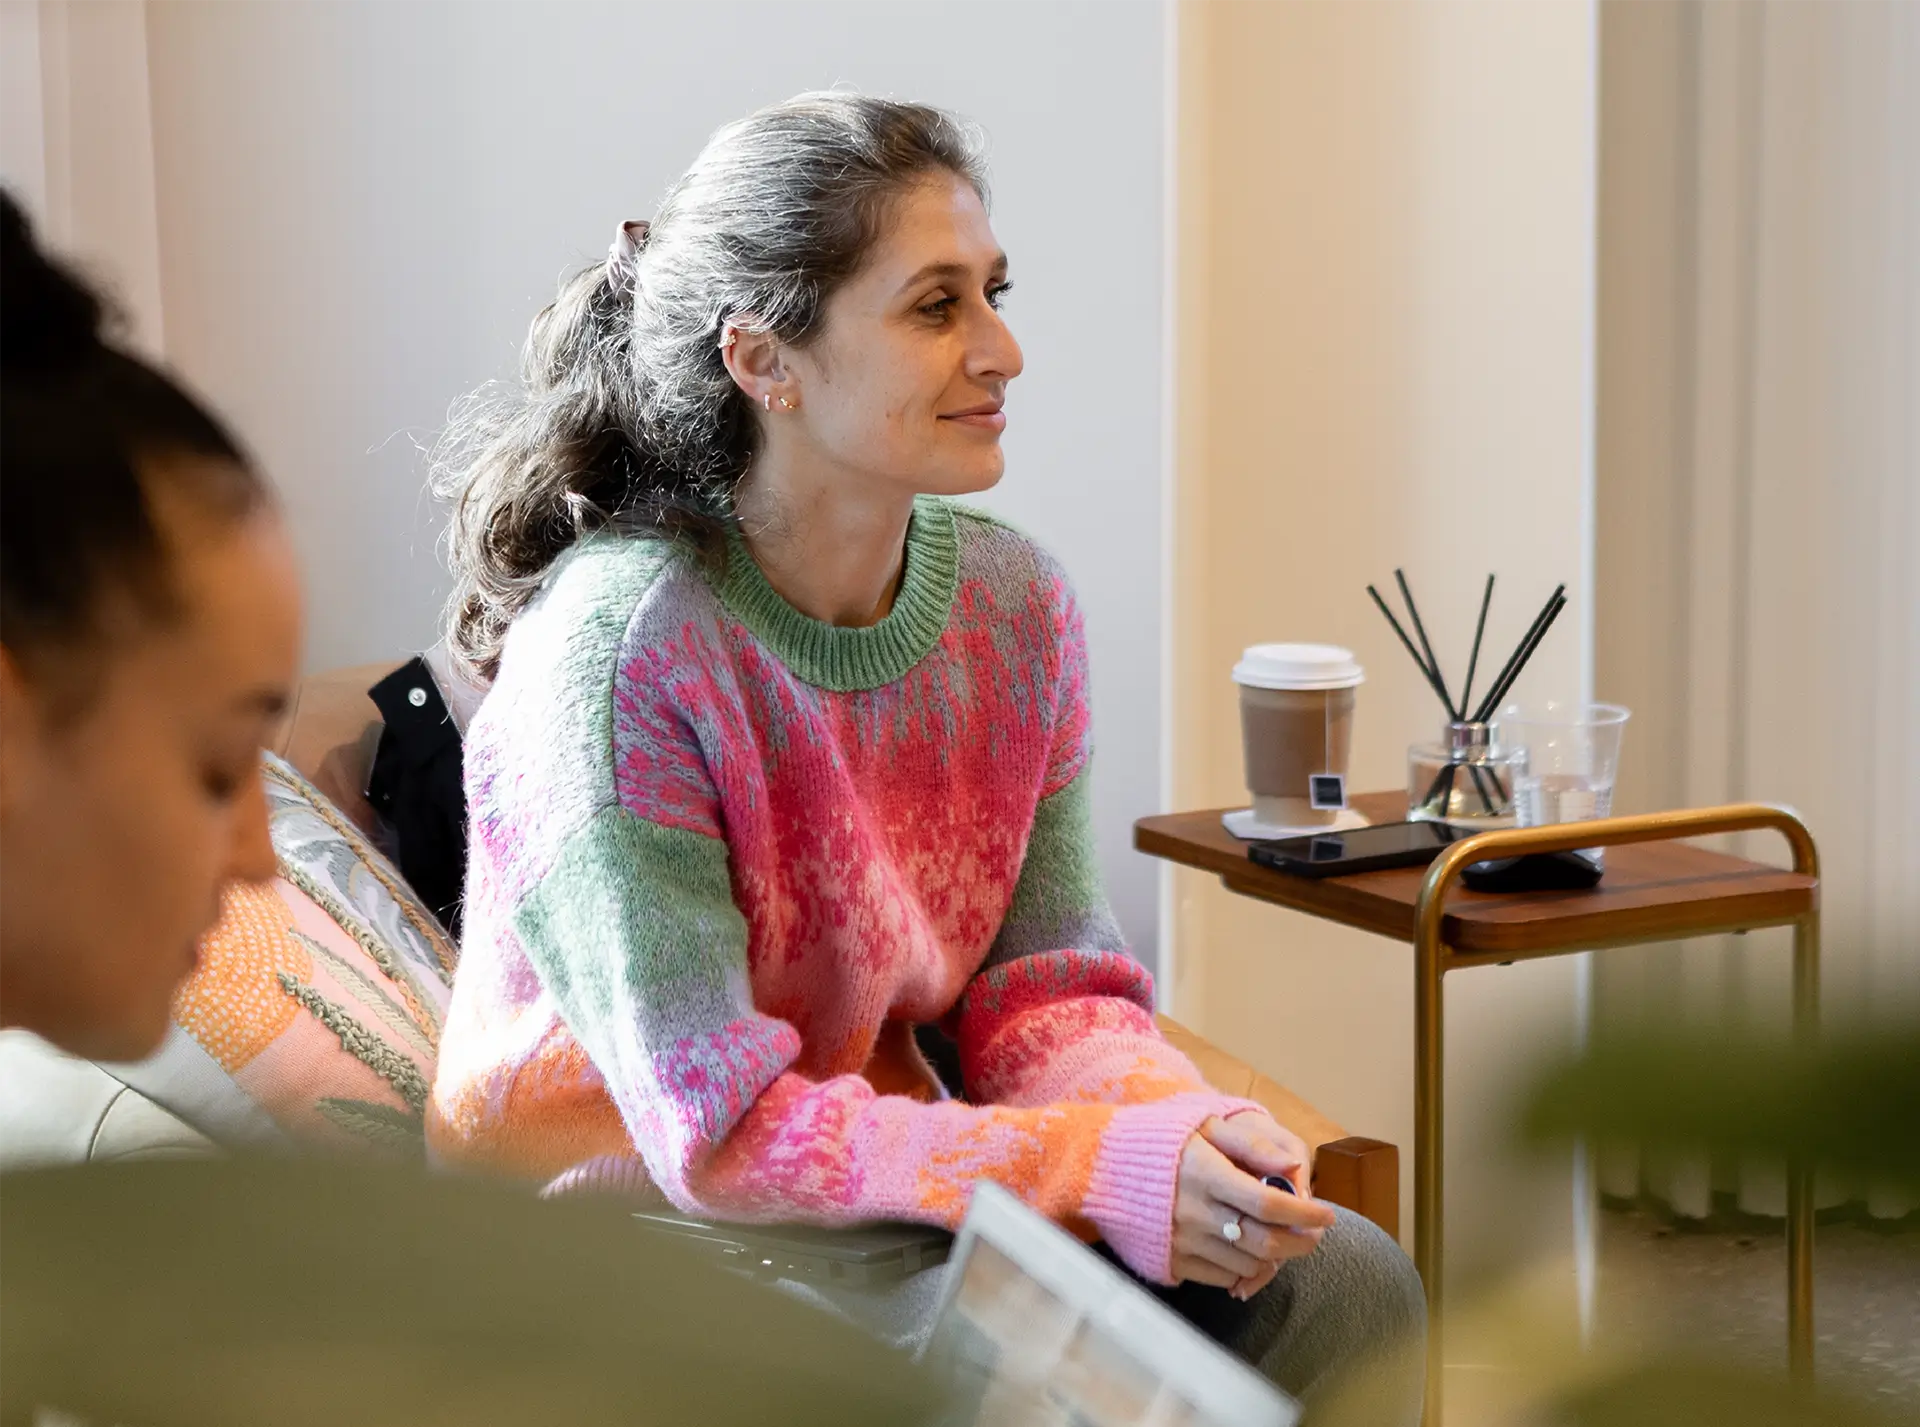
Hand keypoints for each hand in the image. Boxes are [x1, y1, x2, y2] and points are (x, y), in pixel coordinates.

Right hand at [1170, 1117, 1334, 1295]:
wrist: (1102, 1168)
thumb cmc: (1161, 1140)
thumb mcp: (1205, 1125)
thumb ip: (1251, 1144)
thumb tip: (1293, 1165)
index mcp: (1205, 1173)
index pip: (1268, 1202)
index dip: (1305, 1212)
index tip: (1326, 1214)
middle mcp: (1194, 1211)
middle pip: (1264, 1241)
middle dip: (1300, 1242)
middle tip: (1314, 1234)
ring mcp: (1181, 1241)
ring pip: (1248, 1263)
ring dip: (1275, 1256)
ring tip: (1284, 1241)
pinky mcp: (1171, 1261)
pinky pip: (1222, 1276)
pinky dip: (1245, 1269)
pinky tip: (1248, 1251)